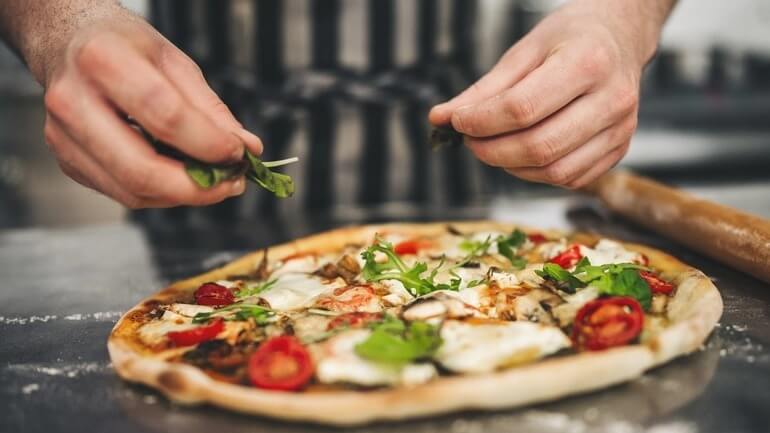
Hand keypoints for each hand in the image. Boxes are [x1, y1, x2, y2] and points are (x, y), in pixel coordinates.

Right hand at [41, 7, 261, 207]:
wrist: (66, 42)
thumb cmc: (120, 45)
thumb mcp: (172, 60)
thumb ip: (210, 108)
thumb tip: (246, 147)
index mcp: (102, 61)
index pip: (164, 116)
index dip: (208, 143)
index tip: (238, 153)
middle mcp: (73, 102)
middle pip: (141, 169)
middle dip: (196, 187)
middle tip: (231, 183)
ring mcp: (63, 137)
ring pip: (132, 191)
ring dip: (183, 195)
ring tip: (214, 181)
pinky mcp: (66, 160)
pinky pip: (122, 192)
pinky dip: (160, 193)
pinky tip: (181, 177)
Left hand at [430, 0, 667, 188]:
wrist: (620, 37)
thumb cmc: (572, 38)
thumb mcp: (524, 50)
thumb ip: (484, 89)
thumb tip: (441, 118)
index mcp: (587, 62)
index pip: (522, 108)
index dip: (481, 122)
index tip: (457, 121)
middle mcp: (612, 98)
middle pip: (539, 146)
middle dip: (492, 150)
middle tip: (471, 140)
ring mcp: (621, 128)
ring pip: (554, 170)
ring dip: (511, 166)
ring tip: (493, 146)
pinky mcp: (620, 149)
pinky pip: (570, 178)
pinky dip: (536, 174)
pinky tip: (521, 155)